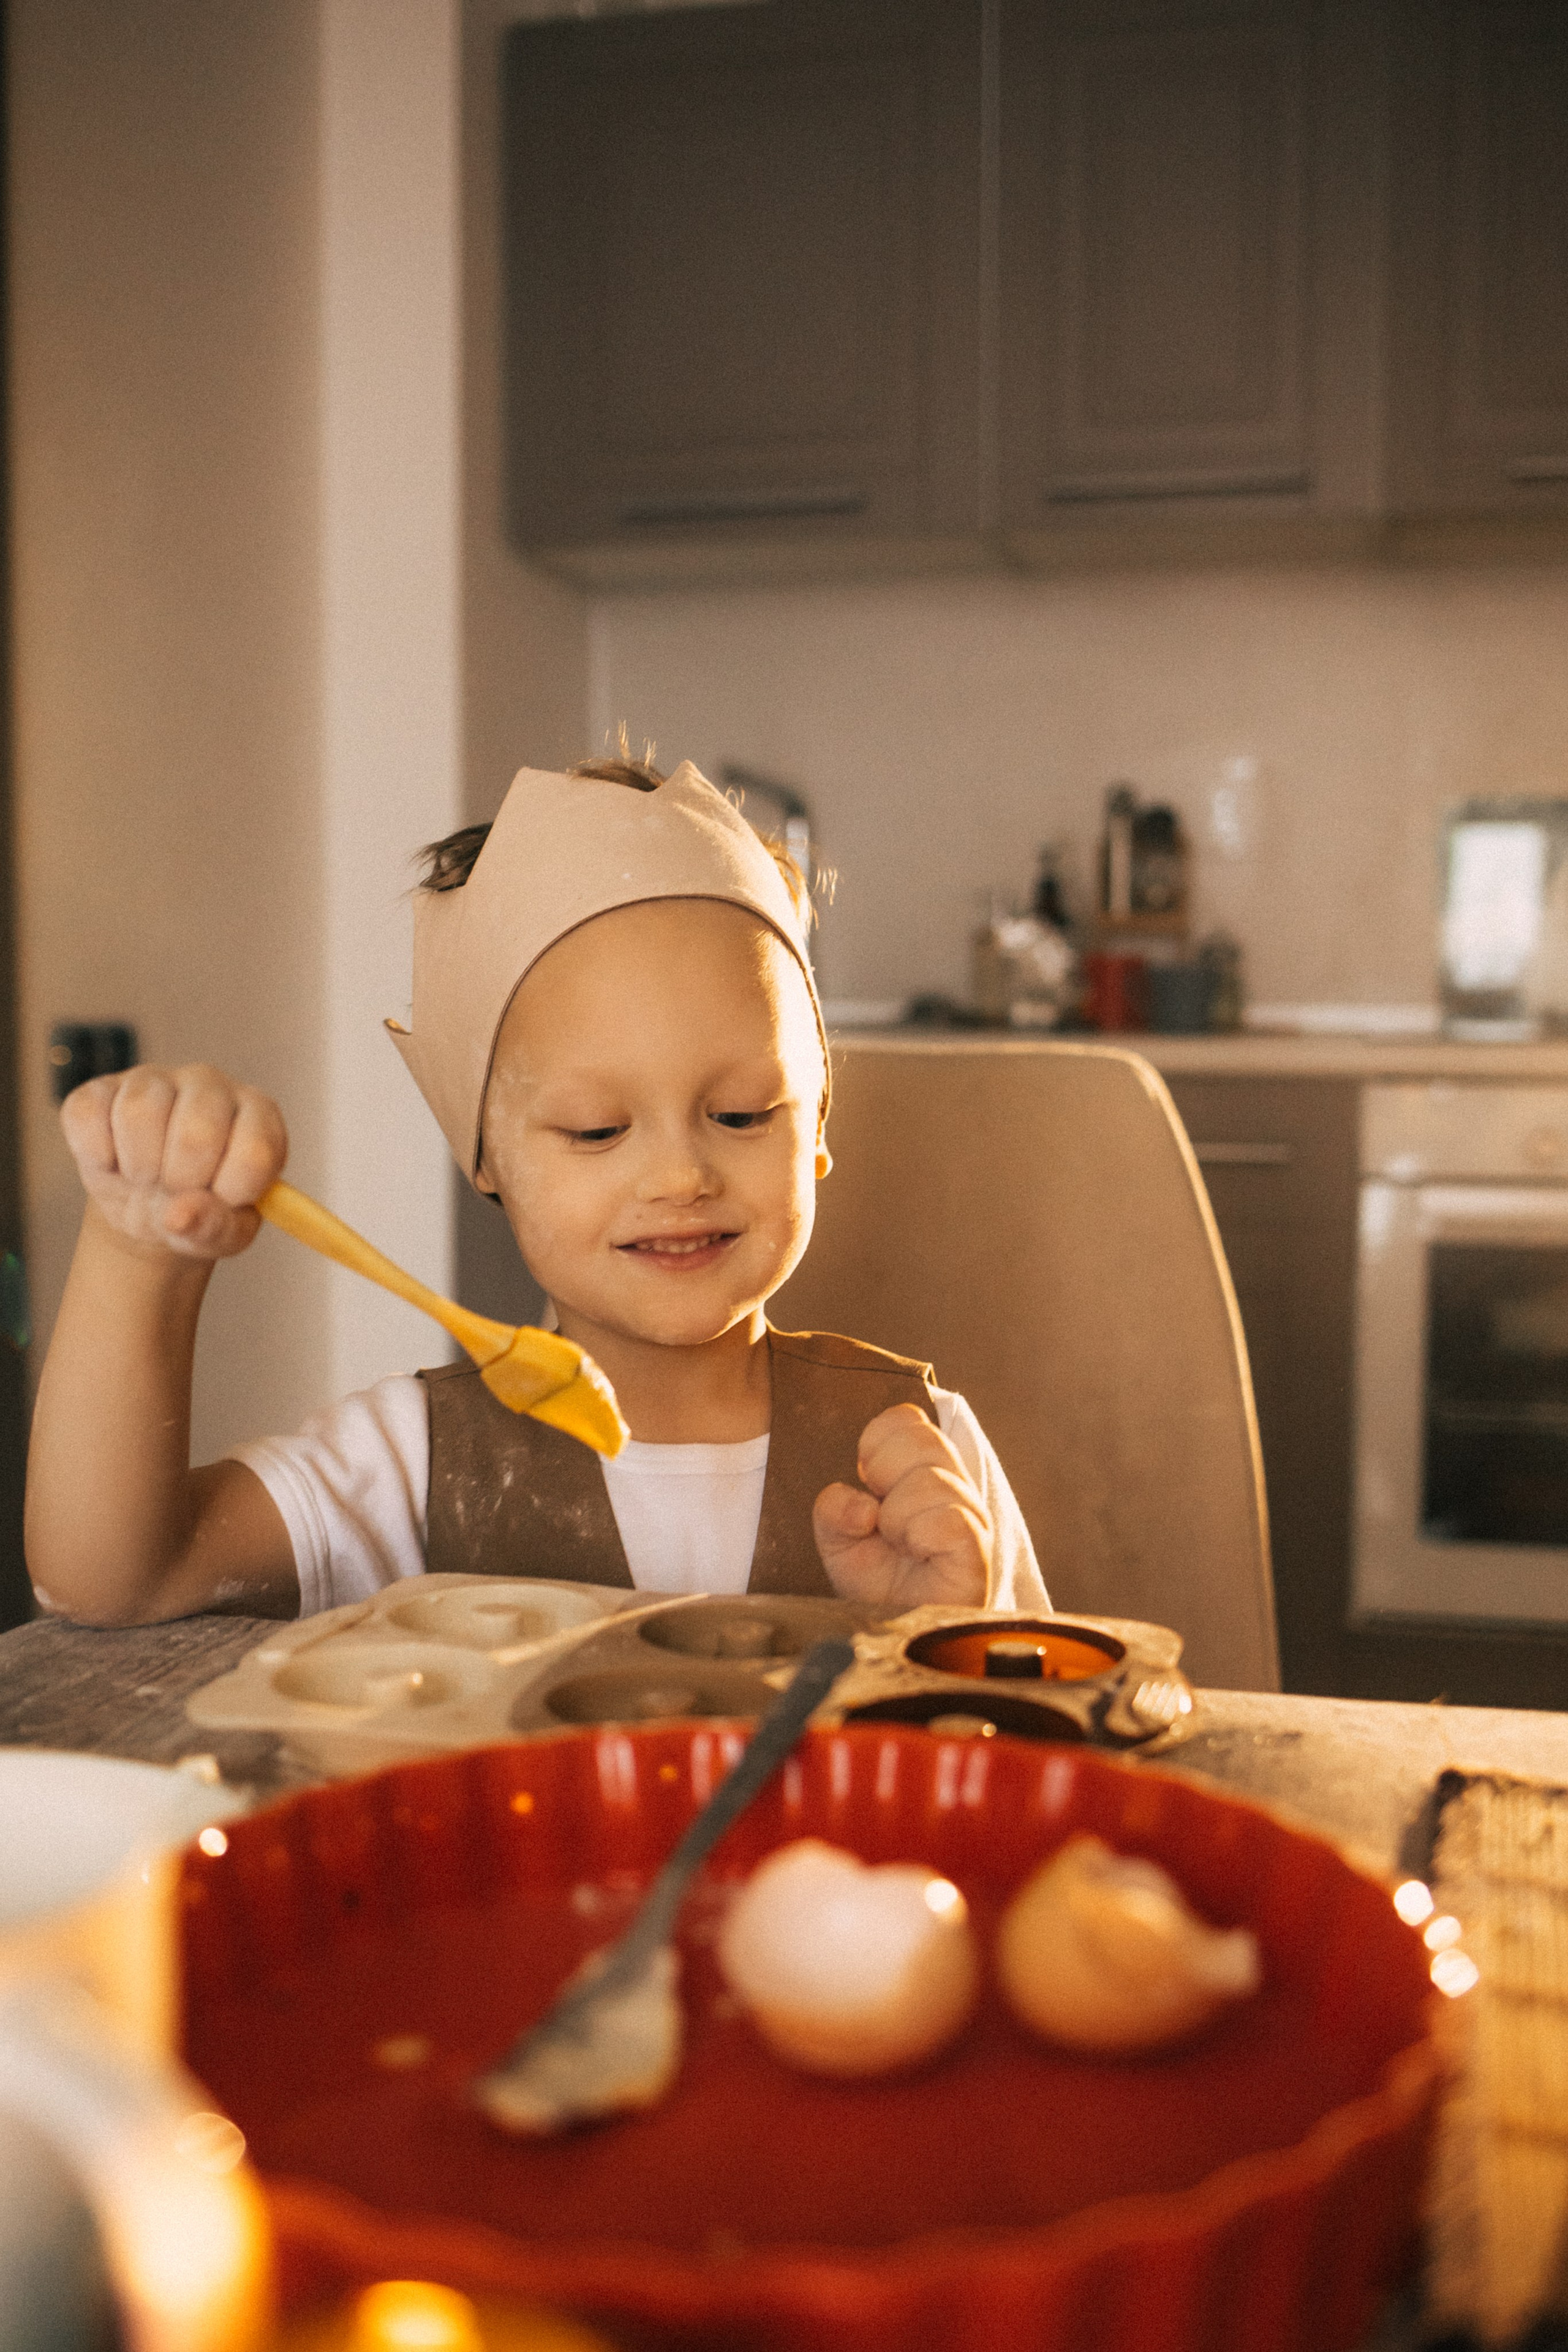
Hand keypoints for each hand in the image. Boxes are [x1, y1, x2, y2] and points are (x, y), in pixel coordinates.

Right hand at [61, 1064, 287, 1259]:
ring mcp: (154, 1078)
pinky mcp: (101, 1088)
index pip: (256, 1150)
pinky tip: (114, 1164)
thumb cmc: (201, 1212)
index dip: (231, 1192)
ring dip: (139, 1167)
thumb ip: (214, 1227)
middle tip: (176, 1191)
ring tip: (146, 1179)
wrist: (149, 1206)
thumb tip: (179, 1216)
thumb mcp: (222, 1233)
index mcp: (259, 1115)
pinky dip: (97, 1156)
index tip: (221, 1201)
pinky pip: (90, 1115)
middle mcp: (211, 1084)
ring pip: (139, 1112)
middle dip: (181, 1182)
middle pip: (196, 1132)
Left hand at [813, 1403, 991, 1610]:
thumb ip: (832, 1510)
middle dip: (882, 1474)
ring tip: (899, 1543)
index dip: (876, 1443)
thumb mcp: (838, 1540)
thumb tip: (861, 1505)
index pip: (907, 1418)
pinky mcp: (978, 1551)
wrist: (898, 1633)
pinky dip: (920, 1534)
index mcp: (923, 1469)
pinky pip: (950, 1520)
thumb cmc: (878, 1583)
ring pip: (932, 1479)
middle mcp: (953, 1484)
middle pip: (923, 1437)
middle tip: (880, 1516)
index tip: (866, 1482)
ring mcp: (971, 1516)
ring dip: (897, 1516)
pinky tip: (917, 1552)